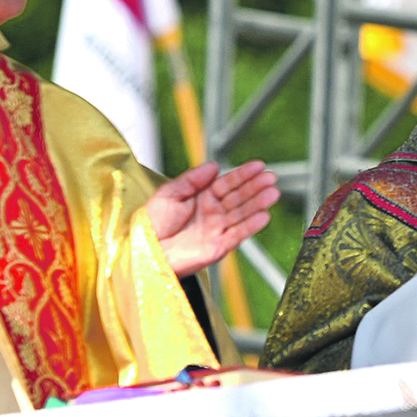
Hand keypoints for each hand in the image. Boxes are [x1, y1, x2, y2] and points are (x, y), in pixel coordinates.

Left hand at [148, 161, 280, 277]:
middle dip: (256, 187)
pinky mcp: (217, 248)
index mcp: (202, 198)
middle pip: (239, 198)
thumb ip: (192, 179)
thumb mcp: (169, 194)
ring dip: (258, 204)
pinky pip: (237, 235)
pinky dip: (251, 226)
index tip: (259, 166)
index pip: (227, 183)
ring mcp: (217, 230)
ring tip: (273, 193)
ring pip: (242, 215)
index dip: (243, 174)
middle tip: (272, 177)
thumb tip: (214, 165)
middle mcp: (213, 213)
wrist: (142, 251)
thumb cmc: (151, 225)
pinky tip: (264, 216)